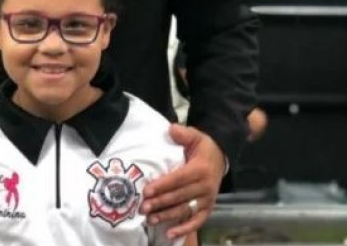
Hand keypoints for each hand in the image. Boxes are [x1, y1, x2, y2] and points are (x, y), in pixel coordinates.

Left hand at [142, 124, 223, 238]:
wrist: (221, 158)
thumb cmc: (203, 147)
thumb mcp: (195, 136)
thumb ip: (183, 133)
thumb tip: (171, 129)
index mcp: (200, 169)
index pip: (178, 179)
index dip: (162, 185)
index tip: (147, 191)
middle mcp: (205, 187)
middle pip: (179, 197)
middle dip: (160, 203)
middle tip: (143, 207)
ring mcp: (207, 200)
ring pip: (185, 210)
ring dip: (167, 216)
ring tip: (150, 219)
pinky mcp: (208, 208)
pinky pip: (197, 221)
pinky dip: (184, 229)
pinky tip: (170, 234)